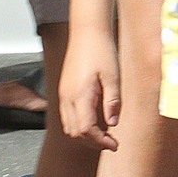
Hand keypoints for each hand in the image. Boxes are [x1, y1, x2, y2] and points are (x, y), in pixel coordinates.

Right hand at [59, 27, 120, 150]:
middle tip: (111, 143)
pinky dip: (79, 125)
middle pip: (75, 132)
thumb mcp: (113, 77)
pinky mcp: (64, 90)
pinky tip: (94, 121)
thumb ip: (112, 102)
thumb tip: (113, 124)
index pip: (86, 130)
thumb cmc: (101, 50)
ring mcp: (63, 94)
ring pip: (69, 126)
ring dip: (85, 135)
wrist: (87, 31)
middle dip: (92, 142)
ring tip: (104, 135)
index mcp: (80, 95)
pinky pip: (67, 116)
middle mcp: (67, 98)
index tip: (114, 145)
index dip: (100, 142)